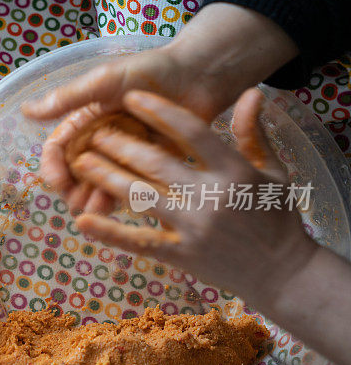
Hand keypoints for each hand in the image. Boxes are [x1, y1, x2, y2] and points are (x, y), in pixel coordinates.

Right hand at [22, 46, 228, 214]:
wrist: (200, 74)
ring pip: (102, 184)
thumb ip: (67, 99)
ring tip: (96, 208)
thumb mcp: (104, 81)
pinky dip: (123, 197)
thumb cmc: (150, 70)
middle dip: (73, 189)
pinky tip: (120, 205)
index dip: (53, 166)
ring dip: (94, 198)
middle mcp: (101, 141)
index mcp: (85, 121)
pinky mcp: (150, 166)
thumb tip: (26, 110)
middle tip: (76, 202)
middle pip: (76, 173)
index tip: (57, 180)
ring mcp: (125, 155)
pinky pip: (132, 186)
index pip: (58, 149)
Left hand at [70, 88, 316, 303]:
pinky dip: (109, 232)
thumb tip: (250, 91)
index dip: (159, 111)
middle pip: (156, 163)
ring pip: (141, 197)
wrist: (283, 274)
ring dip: (106, 178)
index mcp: (234, 171)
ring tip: (81, 162)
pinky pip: (139, 241)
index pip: (192, 132)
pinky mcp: (181, 255)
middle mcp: (211, 197)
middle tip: (95, 130)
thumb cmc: (276, 217)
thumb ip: (253, 133)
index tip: (131, 97)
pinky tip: (82, 221)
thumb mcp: (273, 171)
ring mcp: (193, 228)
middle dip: (120, 144)